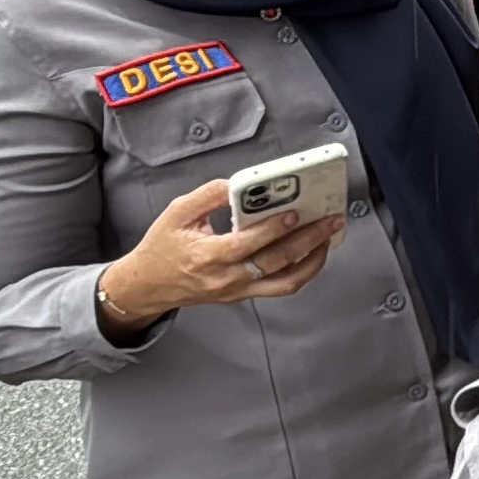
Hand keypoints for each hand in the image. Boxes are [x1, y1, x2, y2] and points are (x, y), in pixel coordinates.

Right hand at [95, 179, 341, 336]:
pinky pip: (279, 287)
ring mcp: (237, 291)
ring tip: (328, 237)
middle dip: (308, 241)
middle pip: (276, 263)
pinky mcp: (243, 295)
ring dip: (312, 260)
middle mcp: (226, 278)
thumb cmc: (161, 247)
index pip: (246, 244)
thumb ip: (208, 196)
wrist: (148, 287)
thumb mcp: (177, 213)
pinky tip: (312, 252)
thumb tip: (238, 183)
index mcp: (207, 256)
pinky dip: (301, 271)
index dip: (273, 230)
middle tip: (330, 220)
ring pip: (285, 283)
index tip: (295, 213)